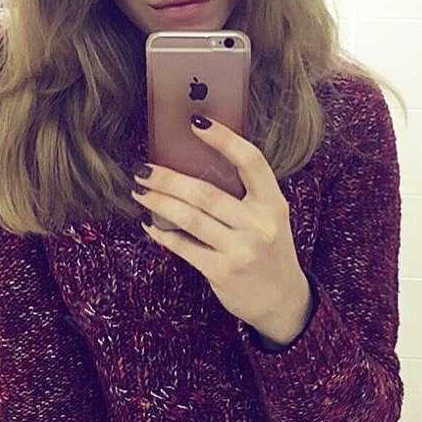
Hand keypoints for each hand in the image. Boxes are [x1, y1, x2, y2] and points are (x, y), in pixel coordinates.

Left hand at [131, 115, 304, 328]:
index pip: (250, 162)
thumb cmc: (269, 249)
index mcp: (274, 203)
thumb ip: (244, 194)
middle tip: (143, 169)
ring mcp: (241, 250)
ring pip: (189, 218)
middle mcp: (259, 225)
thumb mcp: (270, 217)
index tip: (195, 121)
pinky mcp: (222, 272)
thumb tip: (193, 162)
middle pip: (205, 193)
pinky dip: (162, 234)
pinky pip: (183, 247)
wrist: (282, 300)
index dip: (224, 139)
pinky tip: (149, 225)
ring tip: (140, 191)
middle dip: (168, 178)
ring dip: (159, 202)